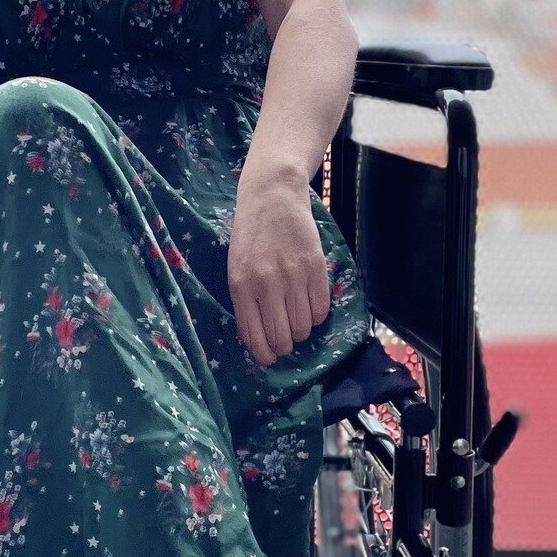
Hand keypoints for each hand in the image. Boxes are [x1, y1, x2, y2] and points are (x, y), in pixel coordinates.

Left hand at [226, 164, 331, 366]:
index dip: (264, 355)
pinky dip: (317, 317)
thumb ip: (245, 301)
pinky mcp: (316, 267)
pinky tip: (309, 308)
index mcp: (242, 286)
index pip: (254, 336)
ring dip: (301, 332)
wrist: (272, 196)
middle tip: (285, 342)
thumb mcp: (235, 268)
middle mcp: (267, 284)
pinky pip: (321, 309)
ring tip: (296, 322)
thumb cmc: (249, 234)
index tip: (269, 360)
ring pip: (303, 327)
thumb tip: (258, 339)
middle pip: (282, 337)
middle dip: (284, 347)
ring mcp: (294, 276)